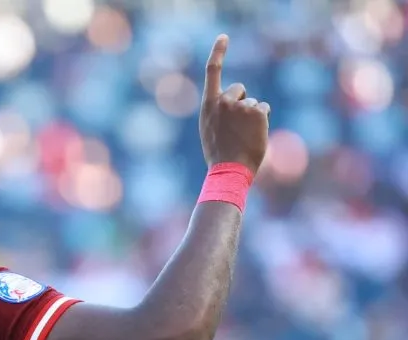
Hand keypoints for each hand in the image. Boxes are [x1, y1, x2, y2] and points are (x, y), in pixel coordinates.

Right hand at [199, 35, 269, 173]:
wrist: (229, 170)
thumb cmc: (219, 155)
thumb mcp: (210, 130)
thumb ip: (219, 113)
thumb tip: (237, 104)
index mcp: (208, 105)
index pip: (212, 71)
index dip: (218, 52)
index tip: (224, 37)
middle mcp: (223, 101)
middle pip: (239, 89)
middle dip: (242, 101)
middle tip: (237, 125)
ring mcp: (241, 105)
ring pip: (253, 103)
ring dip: (252, 117)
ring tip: (244, 136)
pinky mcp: (257, 111)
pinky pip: (263, 109)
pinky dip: (262, 121)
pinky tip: (254, 135)